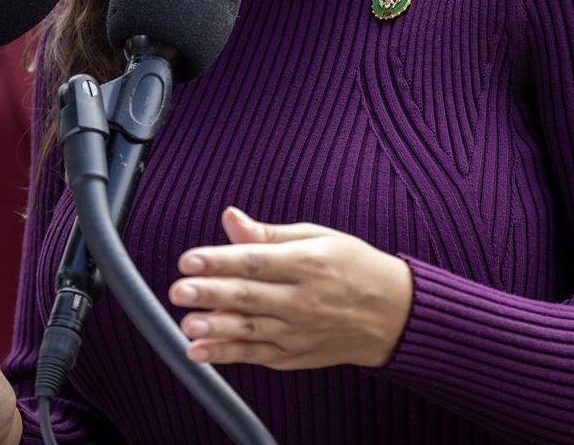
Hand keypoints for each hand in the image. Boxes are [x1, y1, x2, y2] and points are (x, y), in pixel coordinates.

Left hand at [172, 206, 412, 369]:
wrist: (393, 314)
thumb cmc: (354, 268)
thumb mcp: (318, 238)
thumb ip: (268, 234)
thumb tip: (230, 217)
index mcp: (308, 263)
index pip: (256, 261)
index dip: (219, 261)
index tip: (189, 259)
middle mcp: (304, 300)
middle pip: (249, 296)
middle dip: (211, 294)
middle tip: (179, 290)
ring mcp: (299, 332)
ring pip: (250, 331)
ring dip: (215, 328)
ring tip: (187, 324)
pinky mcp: (294, 356)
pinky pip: (256, 356)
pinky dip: (227, 354)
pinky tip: (200, 350)